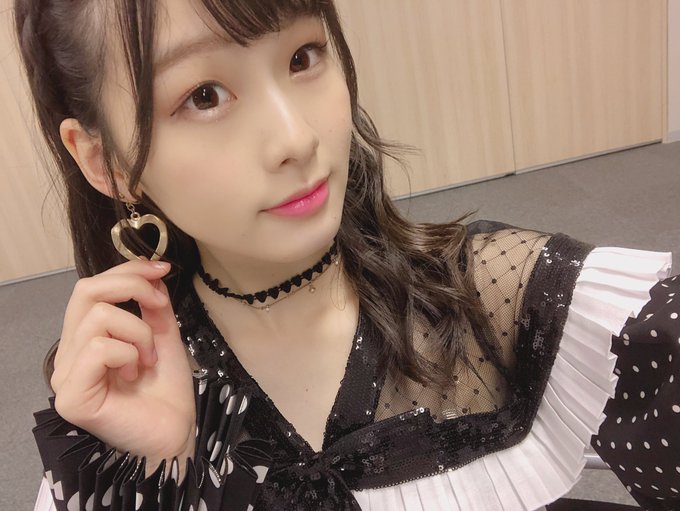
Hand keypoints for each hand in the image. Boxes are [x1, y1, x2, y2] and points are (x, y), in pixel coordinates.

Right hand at [51, 260, 195, 469]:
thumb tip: (152, 272)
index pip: (92, 287)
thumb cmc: (166, 390)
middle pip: (85, 291)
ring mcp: (66, 375)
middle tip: (160, 305)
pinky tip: (136, 374)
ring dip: (138, 331)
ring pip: (98, 318)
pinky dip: (128, 353)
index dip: (128, 270)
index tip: (163, 269)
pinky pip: (99, 349)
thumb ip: (153, 305)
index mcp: (87, 338)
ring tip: (149, 358)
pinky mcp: (72, 396)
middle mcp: (70, 353)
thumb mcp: (164, 335)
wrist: (176, 432)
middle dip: (131, 286)